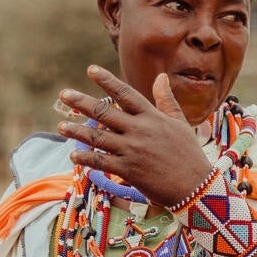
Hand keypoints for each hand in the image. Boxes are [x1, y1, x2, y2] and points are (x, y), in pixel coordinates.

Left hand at [57, 68, 215, 208]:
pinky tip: (73, 155)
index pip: (126, 94)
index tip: (90, 70)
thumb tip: (160, 76)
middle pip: (105, 113)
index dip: (108, 81)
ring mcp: (133, 150)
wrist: (196, 187)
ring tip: (60, 126)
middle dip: (82, 103)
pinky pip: (102, 162)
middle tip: (64, 95)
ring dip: (77, 131)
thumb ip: (166, 100)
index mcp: (152, 117)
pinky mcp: (129, 170)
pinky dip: (86, 159)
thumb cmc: (189, 154)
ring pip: (98, 137)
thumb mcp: (180, 123)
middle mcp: (140, 130)